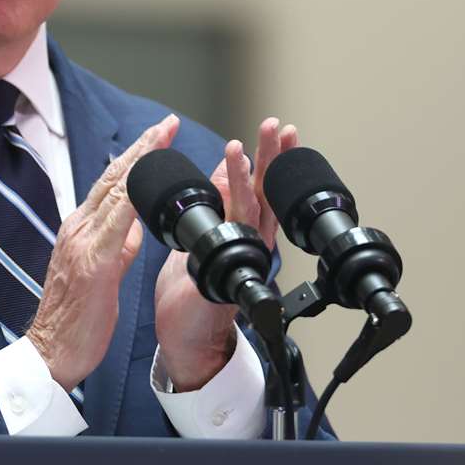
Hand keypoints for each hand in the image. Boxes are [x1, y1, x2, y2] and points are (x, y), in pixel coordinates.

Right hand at [27, 114, 179, 389]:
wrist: (50, 352)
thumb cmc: (76, 319)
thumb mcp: (103, 273)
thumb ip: (120, 245)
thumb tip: (138, 224)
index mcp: (81, 229)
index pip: (112, 184)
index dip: (137, 156)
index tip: (159, 134)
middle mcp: (79, 228)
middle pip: (114, 177)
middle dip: (142, 147)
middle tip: (167, 122)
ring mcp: (83, 243)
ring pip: (115, 191)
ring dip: (142, 162)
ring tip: (163, 137)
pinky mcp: (94, 263)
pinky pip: (117, 224)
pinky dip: (134, 199)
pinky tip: (149, 183)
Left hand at [153, 118, 298, 390]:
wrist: (185, 338)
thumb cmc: (192, 294)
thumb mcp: (204, 237)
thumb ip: (218, 204)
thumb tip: (227, 170)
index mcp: (242, 233)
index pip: (260, 188)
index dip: (270, 159)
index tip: (279, 129)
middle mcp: (248, 242)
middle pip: (266, 192)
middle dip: (273, 158)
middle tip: (278, 125)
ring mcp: (240, 256)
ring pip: (251, 206)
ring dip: (251, 173)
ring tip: (248, 143)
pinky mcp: (225, 268)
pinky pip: (231, 228)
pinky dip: (234, 198)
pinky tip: (233, 175)